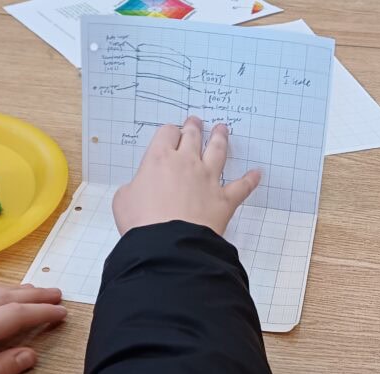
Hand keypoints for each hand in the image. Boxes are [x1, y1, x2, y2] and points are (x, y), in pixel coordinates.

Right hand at [113, 116, 260, 235]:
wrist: (167, 245)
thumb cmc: (142, 222)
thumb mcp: (123, 200)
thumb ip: (133, 188)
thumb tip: (137, 190)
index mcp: (159, 159)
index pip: (166, 134)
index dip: (169, 132)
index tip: (170, 134)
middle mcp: (186, 163)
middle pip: (193, 136)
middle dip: (194, 127)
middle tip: (196, 122)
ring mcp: (208, 179)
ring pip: (218, 151)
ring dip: (221, 138)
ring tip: (222, 130)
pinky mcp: (223, 199)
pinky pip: (242, 186)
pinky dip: (250, 179)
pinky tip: (256, 174)